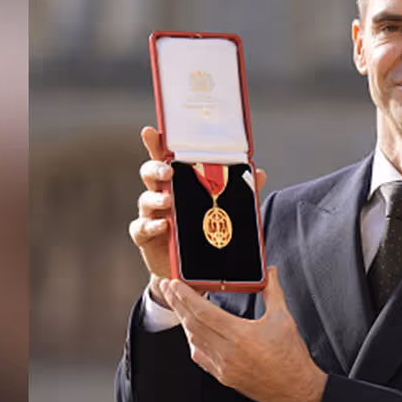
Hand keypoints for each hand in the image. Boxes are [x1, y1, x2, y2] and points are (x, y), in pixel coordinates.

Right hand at [129, 126, 265, 301]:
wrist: (189, 270)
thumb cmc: (202, 231)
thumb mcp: (223, 210)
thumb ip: (239, 192)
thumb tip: (260, 173)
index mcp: (177, 183)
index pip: (164, 159)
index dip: (156, 144)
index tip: (151, 131)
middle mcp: (160, 195)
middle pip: (150, 174)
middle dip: (156, 168)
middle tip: (168, 171)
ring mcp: (150, 215)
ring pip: (145, 199)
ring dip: (156, 199)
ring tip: (168, 202)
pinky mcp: (145, 236)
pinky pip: (142, 227)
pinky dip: (152, 225)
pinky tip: (164, 226)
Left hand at [164, 266, 326, 401]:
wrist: (296, 389)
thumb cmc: (291, 358)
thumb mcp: (283, 318)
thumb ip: (273, 292)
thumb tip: (270, 273)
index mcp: (241, 336)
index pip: (202, 312)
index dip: (185, 296)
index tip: (175, 284)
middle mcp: (227, 352)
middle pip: (192, 324)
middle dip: (177, 303)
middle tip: (168, 288)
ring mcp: (223, 367)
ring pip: (193, 340)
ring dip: (184, 321)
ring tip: (179, 306)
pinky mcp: (223, 377)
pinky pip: (200, 357)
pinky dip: (193, 341)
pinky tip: (192, 332)